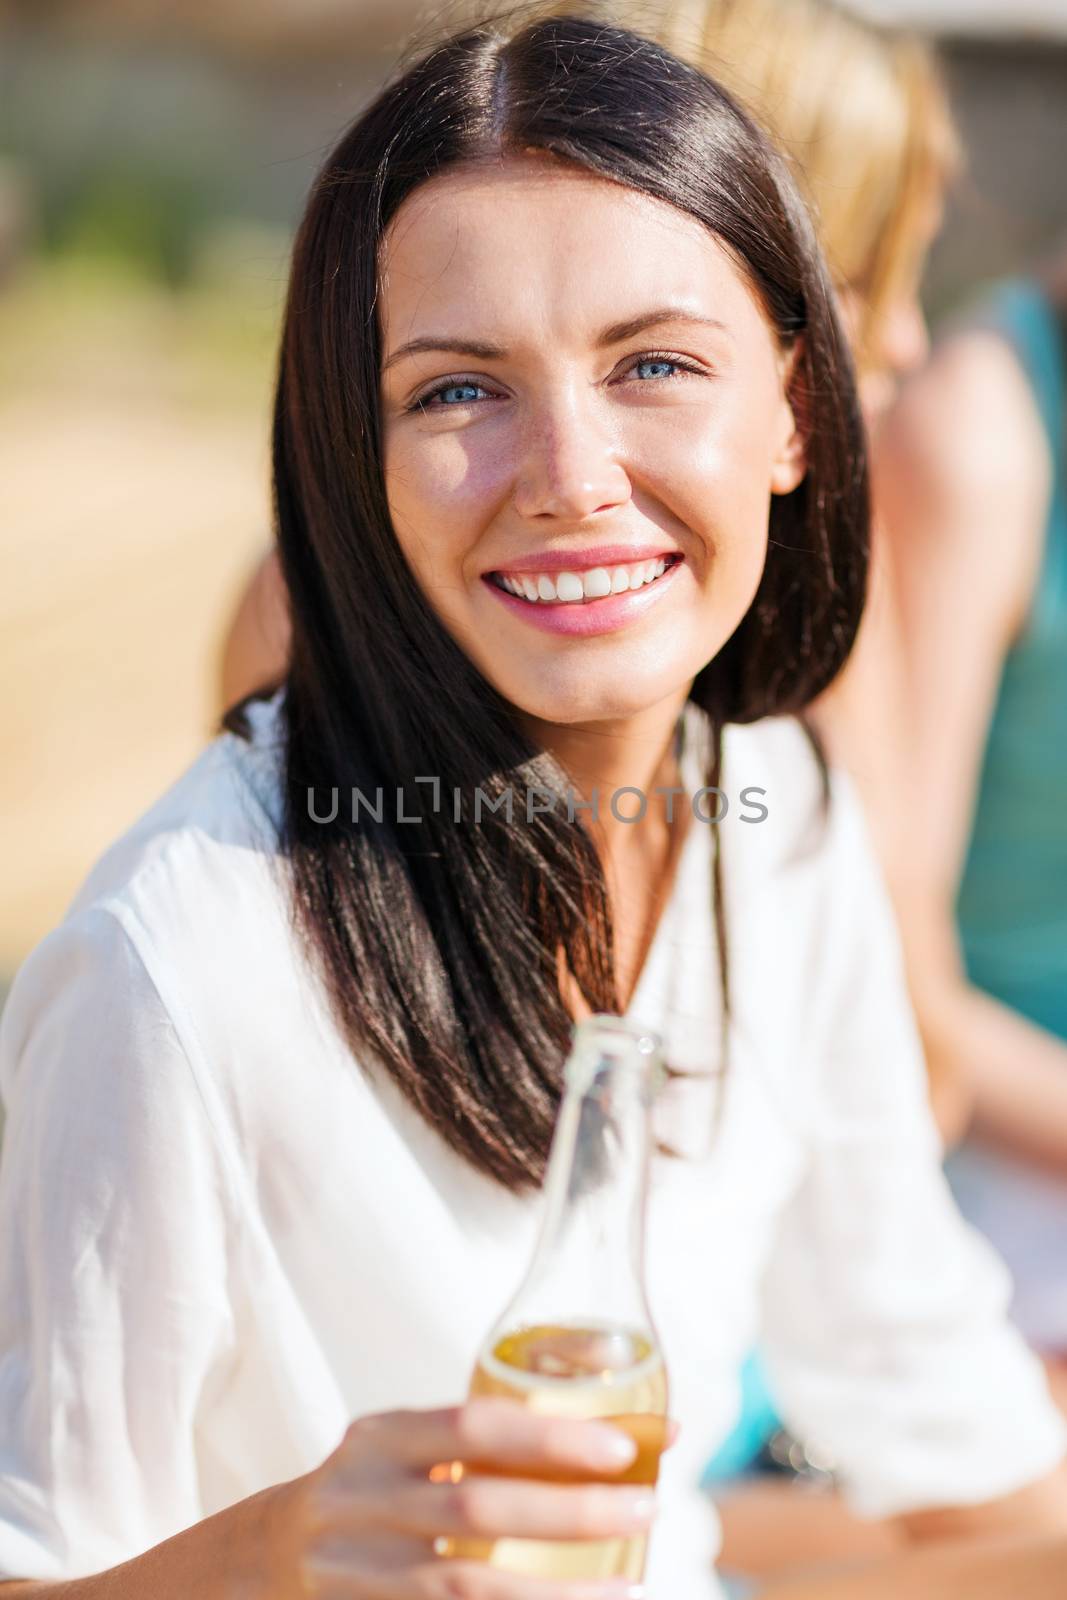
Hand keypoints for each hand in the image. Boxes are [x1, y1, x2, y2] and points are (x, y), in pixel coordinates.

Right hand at [264, 1397, 669, 1597]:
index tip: (623, 1447)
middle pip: (476, 1508)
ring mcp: (355, 1572)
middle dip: (571, 1511)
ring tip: (628, 1585)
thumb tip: (629, 1440)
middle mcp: (359, 1500)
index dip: (549, 1436)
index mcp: (379, 1437)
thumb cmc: (372, 1490)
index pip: (471, 1425)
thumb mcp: (403, 1449)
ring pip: (466, 1587)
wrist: (265, 1559)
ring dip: (556, 1592)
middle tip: (647, 1509)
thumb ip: (482, 1445)